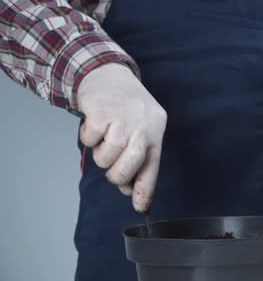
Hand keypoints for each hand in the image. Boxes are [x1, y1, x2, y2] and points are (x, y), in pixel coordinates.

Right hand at [77, 63, 166, 211]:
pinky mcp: (101, 113)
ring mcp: (122, 118)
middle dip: (117, 175)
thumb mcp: (142, 127)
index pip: (153, 165)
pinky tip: (94, 125)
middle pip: (130, 167)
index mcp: (156, 130)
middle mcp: (143, 125)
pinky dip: (88, 138)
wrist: (108, 74)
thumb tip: (129, 189)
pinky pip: (90, 141)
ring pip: (106, 158)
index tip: (141, 207)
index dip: (146, 189)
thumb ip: (138, 157)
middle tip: (112, 167)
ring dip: (100, 154)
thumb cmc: (126, 107)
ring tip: (104, 138)